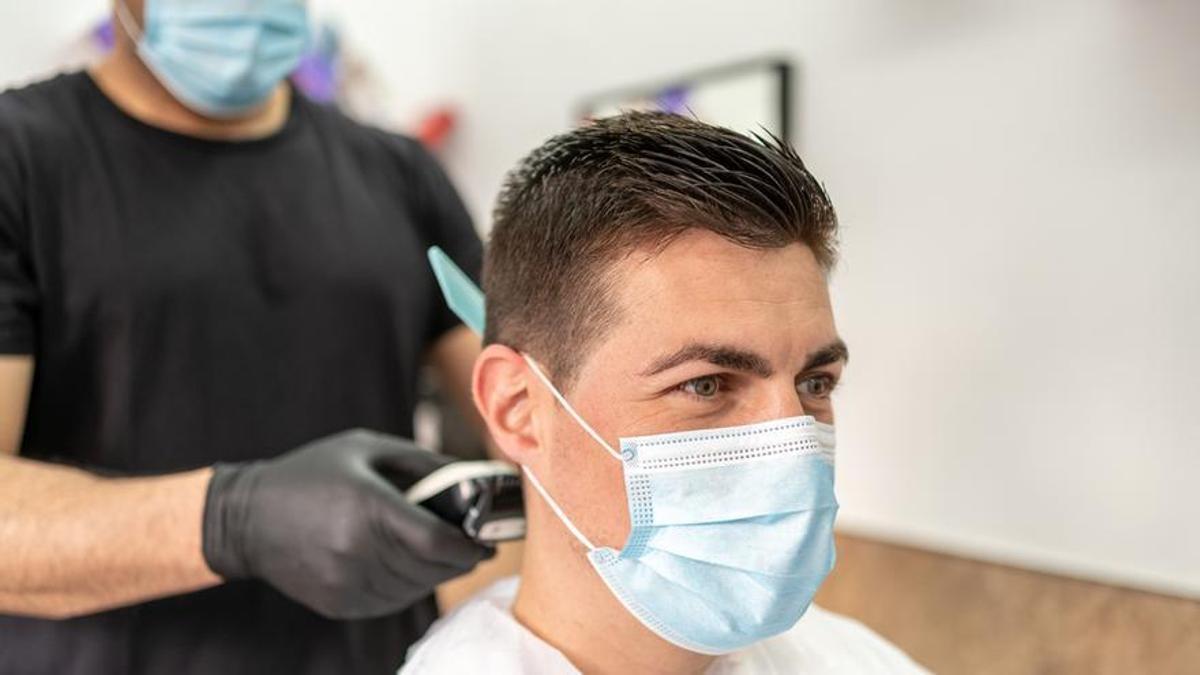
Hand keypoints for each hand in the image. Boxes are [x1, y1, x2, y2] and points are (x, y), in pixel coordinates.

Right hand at [202, 429, 492, 618]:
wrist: (247, 518)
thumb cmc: (310, 473)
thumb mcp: (365, 449)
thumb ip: (421, 462)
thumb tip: (469, 475)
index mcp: (367, 507)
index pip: (435, 540)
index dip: (470, 545)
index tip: (487, 540)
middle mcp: (356, 550)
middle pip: (431, 568)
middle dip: (461, 560)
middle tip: (475, 547)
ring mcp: (346, 582)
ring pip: (415, 589)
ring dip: (437, 575)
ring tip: (445, 556)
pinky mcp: (338, 603)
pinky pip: (391, 602)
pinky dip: (410, 588)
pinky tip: (412, 569)